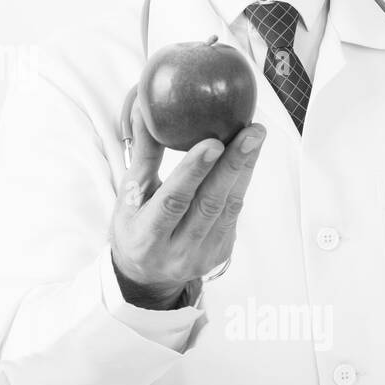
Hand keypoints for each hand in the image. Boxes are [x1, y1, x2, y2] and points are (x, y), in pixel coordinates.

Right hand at [110, 100, 266, 308]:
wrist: (146, 275)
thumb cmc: (134, 225)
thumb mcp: (129, 194)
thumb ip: (143, 154)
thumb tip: (145, 109)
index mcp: (146, 236)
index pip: (173, 202)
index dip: (193, 172)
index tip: (212, 142)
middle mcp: (176, 251)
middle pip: (209, 204)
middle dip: (233, 165)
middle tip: (250, 132)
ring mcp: (202, 255)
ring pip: (228, 208)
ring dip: (244, 169)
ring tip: (255, 136)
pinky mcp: (221, 254)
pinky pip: (234, 214)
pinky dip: (241, 183)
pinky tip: (248, 158)